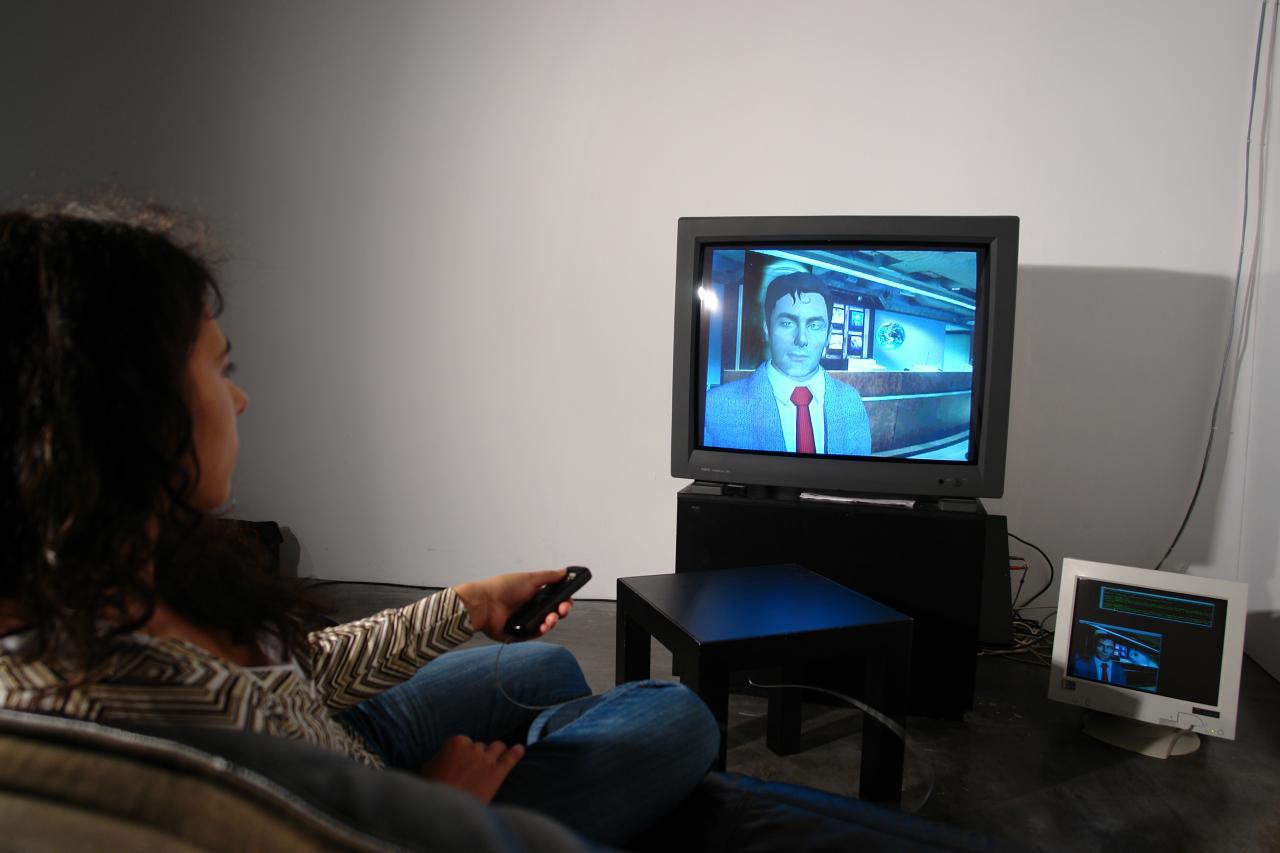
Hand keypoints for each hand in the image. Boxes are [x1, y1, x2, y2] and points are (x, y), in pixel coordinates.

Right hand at [421, 735, 523, 802]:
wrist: (445, 810)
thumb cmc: (433, 789)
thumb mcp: (428, 769)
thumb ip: (441, 758)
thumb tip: (445, 760)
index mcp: (456, 742)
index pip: (465, 742)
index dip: (463, 754)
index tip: (460, 763)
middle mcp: (473, 748)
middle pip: (480, 746)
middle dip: (478, 756)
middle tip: (473, 770)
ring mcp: (487, 760)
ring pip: (497, 747)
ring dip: (496, 752)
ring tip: (496, 758)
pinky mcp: (497, 774)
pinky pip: (510, 759)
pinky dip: (516, 753)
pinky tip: (520, 749)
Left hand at [452, 569, 574, 640]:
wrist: (485, 604)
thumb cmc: (502, 588)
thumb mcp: (530, 578)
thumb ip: (549, 576)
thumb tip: (564, 572)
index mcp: (533, 593)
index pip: (554, 598)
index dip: (563, 600)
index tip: (567, 600)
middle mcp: (529, 607)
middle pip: (552, 612)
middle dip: (560, 612)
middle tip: (561, 610)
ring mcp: (524, 620)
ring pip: (545, 624)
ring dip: (551, 622)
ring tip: (549, 619)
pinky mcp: (518, 632)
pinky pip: (534, 634)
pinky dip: (540, 631)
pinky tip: (542, 627)